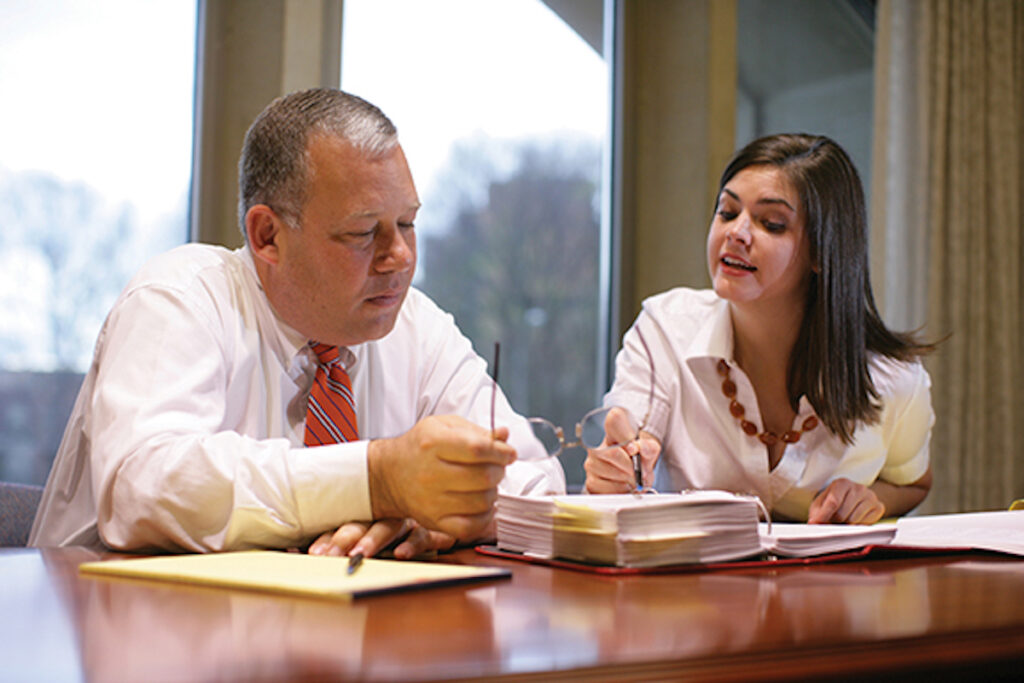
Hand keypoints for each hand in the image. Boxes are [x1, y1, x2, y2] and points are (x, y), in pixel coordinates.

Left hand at [308, 518, 455, 559]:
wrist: (440, 513)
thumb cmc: (394, 533)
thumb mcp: (367, 537)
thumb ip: (342, 546)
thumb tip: (303, 554)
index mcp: (364, 515)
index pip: (341, 524)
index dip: (327, 538)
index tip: (314, 554)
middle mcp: (383, 515)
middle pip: (360, 523)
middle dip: (343, 539)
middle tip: (330, 556)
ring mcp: (405, 520)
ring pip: (387, 526)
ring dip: (372, 541)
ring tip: (359, 555)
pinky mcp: (429, 529)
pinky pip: (420, 535)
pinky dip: (411, 545)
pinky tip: (401, 554)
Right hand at [367, 415, 515, 541]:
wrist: (389, 475)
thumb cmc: (421, 447)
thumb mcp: (444, 427)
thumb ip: (476, 431)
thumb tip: (503, 435)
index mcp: (433, 443)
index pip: (478, 449)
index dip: (501, 452)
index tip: (509, 453)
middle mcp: (430, 473)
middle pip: (483, 476)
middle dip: (499, 471)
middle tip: (496, 467)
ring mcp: (431, 500)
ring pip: (482, 501)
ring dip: (492, 492)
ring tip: (484, 484)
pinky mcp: (433, 522)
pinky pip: (471, 527)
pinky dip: (484, 517)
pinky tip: (481, 504)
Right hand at [583, 407, 660, 492]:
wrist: (634, 471)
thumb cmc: (639, 456)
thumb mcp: (650, 449)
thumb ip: (648, 446)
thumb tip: (638, 447)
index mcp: (613, 428)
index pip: (613, 419)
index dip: (625, 436)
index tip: (634, 448)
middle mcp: (597, 444)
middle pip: (612, 453)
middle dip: (630, 466)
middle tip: (639, 471)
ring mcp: (591, 463)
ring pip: (611, 472)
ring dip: (627, 479)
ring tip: (632, 477)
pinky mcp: (591, 482)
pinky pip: (607, 489)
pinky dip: (621, 490)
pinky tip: (624, 485)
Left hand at [808, 478, 885, 524]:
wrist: (853, 500)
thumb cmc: (834, 502)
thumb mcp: (821, 504)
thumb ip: (817, 513)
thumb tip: (813, 523)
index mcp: (842, 483)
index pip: (833, 502)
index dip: (824, 516)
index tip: (816, 524)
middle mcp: (859, 487)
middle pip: (842, 514)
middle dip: (833, 522)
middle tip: (830, 523)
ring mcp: (871, 497)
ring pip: (854, 521)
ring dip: (844, 526)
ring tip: (841, 522)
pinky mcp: (879, 507)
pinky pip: (865, 525)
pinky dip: (856, 527)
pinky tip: (854, 522)